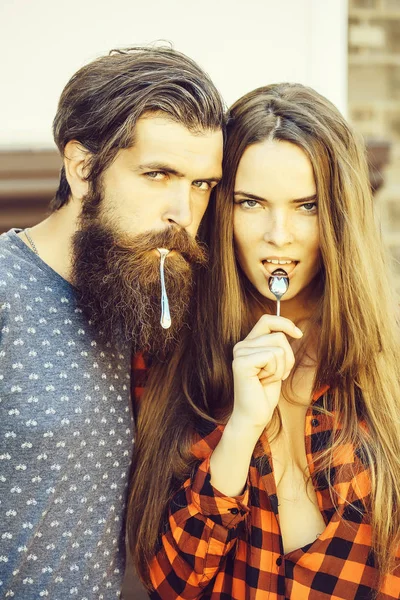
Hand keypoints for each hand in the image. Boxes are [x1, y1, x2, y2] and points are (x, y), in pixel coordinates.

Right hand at [230, 314, 302, 432]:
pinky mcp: (241, 362)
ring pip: (278, 348)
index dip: (285, 323)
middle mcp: (241, 345)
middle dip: (287, 358)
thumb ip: (278, 346)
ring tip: (268, 379)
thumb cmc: (265, 393)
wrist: (254, 416)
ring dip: (281, 368)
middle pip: (279, 335)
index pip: (267, 320)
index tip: (298, 335)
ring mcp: (239, 353)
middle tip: (276, 375)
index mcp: (248, 343)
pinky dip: (275, 372)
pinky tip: (263, 382)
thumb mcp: (277, 364)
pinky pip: (272, 356)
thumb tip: (295, 331)